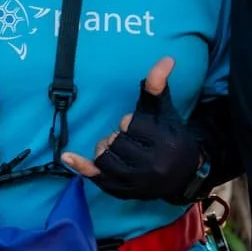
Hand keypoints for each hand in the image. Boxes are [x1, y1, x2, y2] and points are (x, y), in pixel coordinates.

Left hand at [61, 57, 206, 200]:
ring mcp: (137, 182)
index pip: (130, 124)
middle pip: (115, 141)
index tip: (141, 129)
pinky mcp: (124, 192)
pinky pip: (97, 178)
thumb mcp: (164, 111)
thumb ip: (158, 86)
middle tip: (131, 141)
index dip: (130, 123)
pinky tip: (67, 156)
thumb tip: (166, 58)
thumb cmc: (170, 136)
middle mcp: (152, 166)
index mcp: (165, 143)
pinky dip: (81, 166)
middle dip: (118, 137)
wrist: (183, 174)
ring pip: (104, 158)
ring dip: (106, 150)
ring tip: (119, 150)